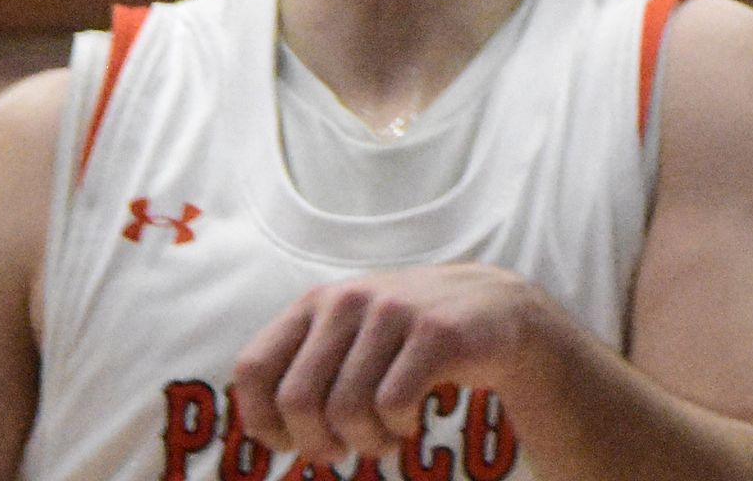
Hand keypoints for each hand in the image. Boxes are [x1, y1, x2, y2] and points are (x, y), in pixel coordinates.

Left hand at [230, 264, 549, 467]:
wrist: (499, 310)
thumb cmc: (410, 339)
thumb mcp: (353, 336)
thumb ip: (307, 365)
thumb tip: (264, 430)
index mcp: (317, 302)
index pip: (253, 368)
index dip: (261, 420)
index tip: (288, 443)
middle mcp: (349, 300)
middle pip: (297, 399)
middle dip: (316, 443)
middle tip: (340, 452)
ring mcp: (393, 311)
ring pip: (346, 410)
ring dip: (364, 442)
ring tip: (383, 439)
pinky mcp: (435, 332)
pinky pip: (392, 405)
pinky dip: (398, 429)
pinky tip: (409, 423)